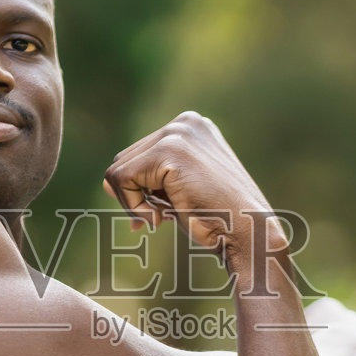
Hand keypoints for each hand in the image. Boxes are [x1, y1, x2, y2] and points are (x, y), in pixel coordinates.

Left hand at [102, 111, 286, 259]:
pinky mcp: (168, 151)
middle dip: (138, 195)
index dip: (144, 191)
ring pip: (118, 171)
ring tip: (169, 214)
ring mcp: (178, 133)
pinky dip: (133, 207)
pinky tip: (162, 217)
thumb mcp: (180, 192)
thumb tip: (106, 183)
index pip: (138, 156)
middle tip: (168, 214)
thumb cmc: (218, 219)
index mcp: (192, 127)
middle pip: (124, 160)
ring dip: (135, 203)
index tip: (170, 209)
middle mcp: (186, 122)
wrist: (248, 232)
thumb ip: (148, 181)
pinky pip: (121, 180)